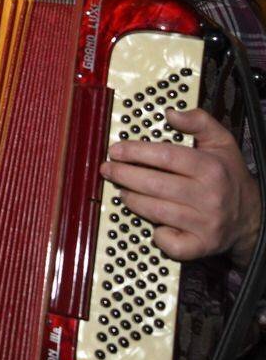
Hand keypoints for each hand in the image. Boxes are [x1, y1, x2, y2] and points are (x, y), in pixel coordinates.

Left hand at [101, 108, 261, 269]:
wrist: (252, 217)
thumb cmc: (228, 176)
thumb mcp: (221, 143)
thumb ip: (199, 122)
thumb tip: (170, 113)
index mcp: (211, 168)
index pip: (165, 157)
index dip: (135, 152)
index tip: (116, 150)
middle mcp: (209, 196)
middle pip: (154, 185)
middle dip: (123, 176)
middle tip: (108, 170)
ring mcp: (205, 224)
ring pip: (155, 211)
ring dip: (131, 199)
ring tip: (121, 189)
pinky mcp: (201, 246)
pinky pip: (169, 243)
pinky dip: (155, 234)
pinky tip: (150, 222)